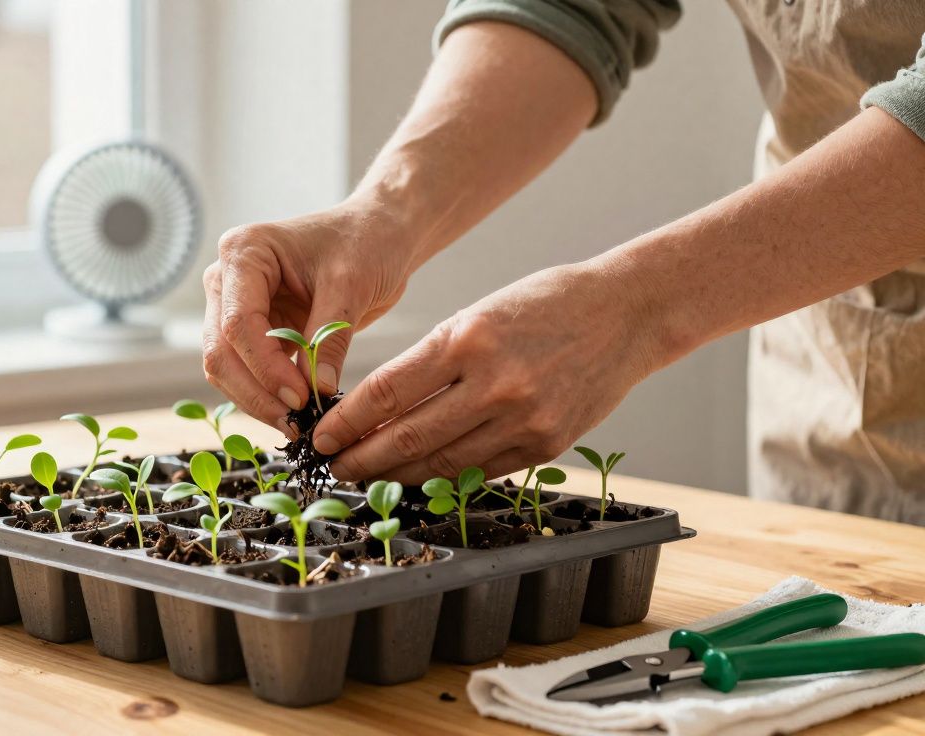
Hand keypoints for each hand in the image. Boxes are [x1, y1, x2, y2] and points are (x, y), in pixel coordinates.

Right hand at [202, 203, 423, 430]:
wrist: (379, 235)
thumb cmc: (365, 243)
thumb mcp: (352, 286)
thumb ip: (328, 339)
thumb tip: (314, 393)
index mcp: (244, 253)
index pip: (238, 323)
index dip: (265, 367)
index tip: (300, 398)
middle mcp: (227, 279)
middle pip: (221, 351)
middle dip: (255, 392)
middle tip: (295, 424)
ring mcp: (234, 305)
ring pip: (226, 367)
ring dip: (257, 400)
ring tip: (297, 424)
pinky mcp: (253, 330)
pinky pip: (247, 371)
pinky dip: (266, 395)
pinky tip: (296, 412)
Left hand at [313, 260, 664, 483]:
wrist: (626, 313)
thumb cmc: (545, 304)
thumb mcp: (477, 313)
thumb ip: (433, 360)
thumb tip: (380, 408)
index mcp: (468, 338)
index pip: (388, 391)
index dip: (348, 421)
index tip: (322, 437)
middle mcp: (495, 382)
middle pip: (408, 435)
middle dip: (362, 459)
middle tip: (335, 469)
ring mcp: (524, 418)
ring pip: (442, 462)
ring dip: (398, 476)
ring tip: (369, 479)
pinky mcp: (547, 444)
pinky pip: (481, 471)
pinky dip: (444, 478)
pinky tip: (419, 480)